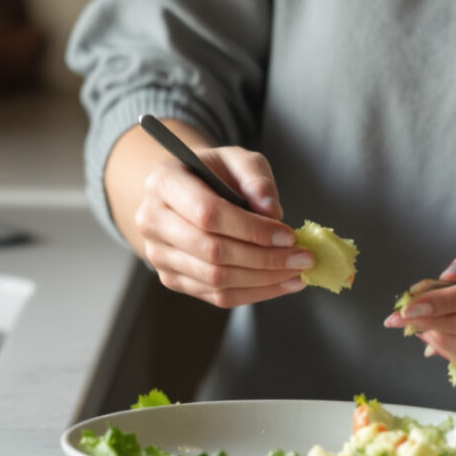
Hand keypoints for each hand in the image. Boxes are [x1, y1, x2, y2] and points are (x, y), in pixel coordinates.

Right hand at [129, 146, 312, 309]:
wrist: (185, 193)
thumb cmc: (214, 173)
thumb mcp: (237, 159)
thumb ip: (256, 178)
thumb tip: (273, 212)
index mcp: (164, 182)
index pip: (208, 214)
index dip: (251, 229)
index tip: (289, 236)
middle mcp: (152, 220)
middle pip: (212, 251)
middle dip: (264, 259)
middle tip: (303, 259)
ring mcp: (158, 254)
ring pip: (215, 279)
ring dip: (263, 280)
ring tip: (298, 273)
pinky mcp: (171, 278)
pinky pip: (215, 296)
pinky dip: (254, 293)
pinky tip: (281, 283)